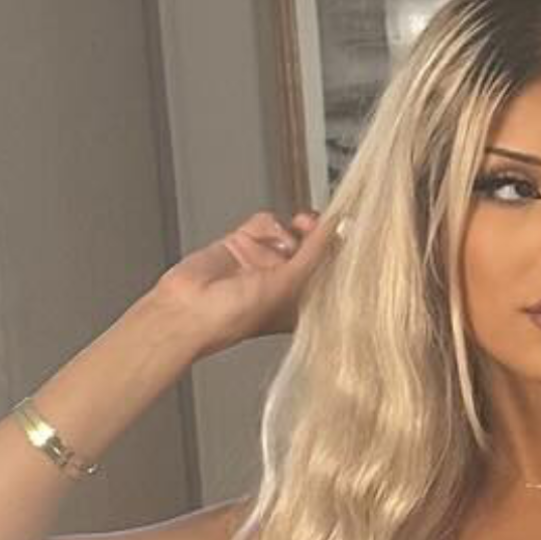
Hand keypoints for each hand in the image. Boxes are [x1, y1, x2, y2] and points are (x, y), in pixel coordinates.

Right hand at [156, 206, 341, 359]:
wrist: (188, 307)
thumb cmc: (233, 316)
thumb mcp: (290, 284)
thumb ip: (315, 253)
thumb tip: (337, 227)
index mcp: (300, 302)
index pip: (328, 271)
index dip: (339, 252)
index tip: (352, 231)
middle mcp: (283, 283)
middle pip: (312, 248)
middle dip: (317, 235)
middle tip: (320, 226)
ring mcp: (262, 261)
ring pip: (289, 231)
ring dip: (292, 229)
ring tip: (292, 234)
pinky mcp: (242, 243)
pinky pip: (265, 222)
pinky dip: (267, 224)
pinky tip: (261, 236)